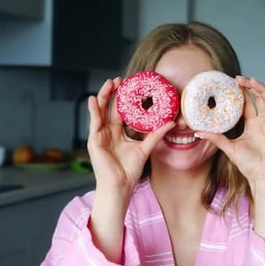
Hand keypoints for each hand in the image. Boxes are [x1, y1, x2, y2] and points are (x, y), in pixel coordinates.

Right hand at [87, 77, 173, 263]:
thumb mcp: (145, 148)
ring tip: (109, 83)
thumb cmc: (130, 171)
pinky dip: (93, 110)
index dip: (125, 99)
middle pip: (110, 108)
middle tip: (120, 79)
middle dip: (114, 93)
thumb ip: (156, 134)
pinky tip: (93, 99)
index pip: (121, 112)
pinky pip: (93, 122)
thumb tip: (171, 123)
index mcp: (118, 133)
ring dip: (104, 96)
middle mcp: (108, 132)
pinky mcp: (94, 140)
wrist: (120, 185)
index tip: (131, 86)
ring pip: (101, 111)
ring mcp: (100, 135)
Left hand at [196, 76, 264, 258]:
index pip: (245, 105)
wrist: (263, 178)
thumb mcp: (229, 148)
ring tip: (248, 79)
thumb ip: (216, 138)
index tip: (229, 84)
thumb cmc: (249, 165)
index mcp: (251, 125)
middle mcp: (261, 122)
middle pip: (255, 99)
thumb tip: (197, 132)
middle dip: (247, 87)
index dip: (239, 94)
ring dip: (258, 88)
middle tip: (236, 78)